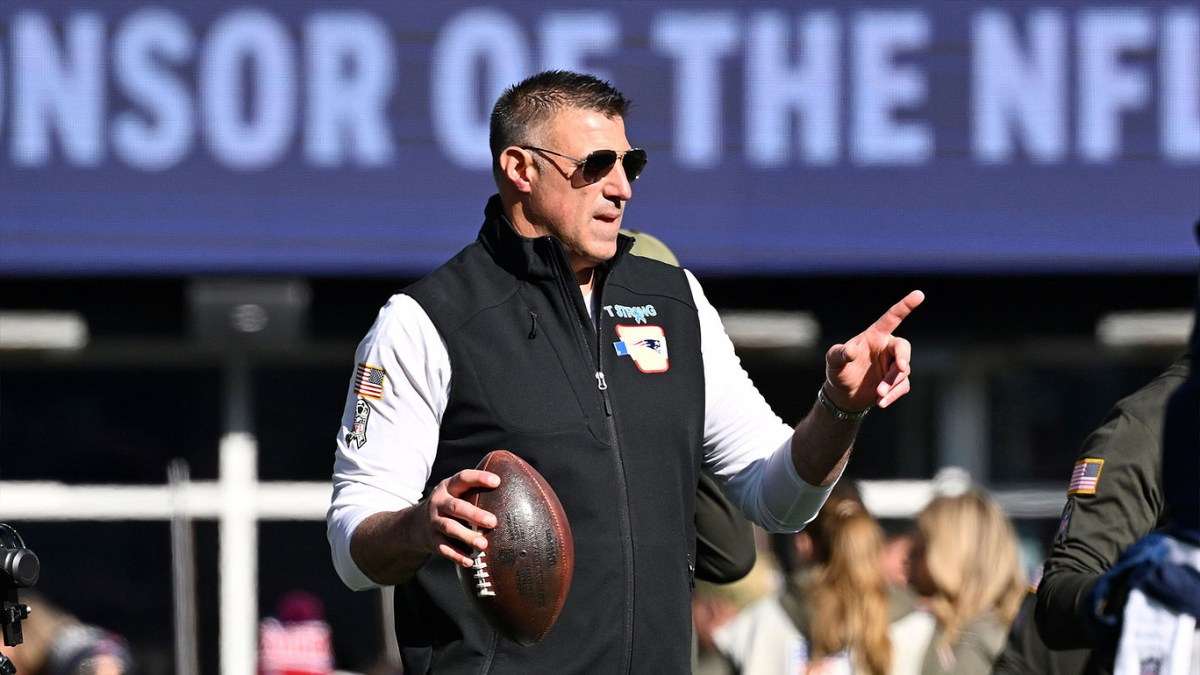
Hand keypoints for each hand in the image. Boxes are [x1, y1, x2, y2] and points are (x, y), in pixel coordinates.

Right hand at [420, 469, 500, 567]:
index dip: (479, 478)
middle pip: (456, 507)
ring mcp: (434, 522)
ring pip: (450, 528)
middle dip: (474, 514)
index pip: (463, 478)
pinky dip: (456, 555)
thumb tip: (512, 488)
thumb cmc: (449, 506)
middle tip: (493, 522)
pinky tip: (469, 561)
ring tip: (483, 544)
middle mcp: (439, 503)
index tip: (497, 481)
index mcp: (448, 487)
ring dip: (467, 536)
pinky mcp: (432, 539)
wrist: (415, 524)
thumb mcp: (456, 493)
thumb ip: (475, 491)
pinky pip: (444, 548)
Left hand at [824, 290, 923, 410]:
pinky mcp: (896, 383)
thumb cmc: (838, 371)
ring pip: (903, 371)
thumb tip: (850, 351)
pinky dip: (893, 395)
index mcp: (875, 336)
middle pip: (903, 348)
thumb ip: (839, 353)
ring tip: (878, 393)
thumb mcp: (833, 361)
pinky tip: (881, 402)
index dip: (905, 306)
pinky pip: (902, 387)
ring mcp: (893, 366)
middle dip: (903, 357)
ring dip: (892, 382)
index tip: (919, 294)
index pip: (892, 318)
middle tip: (900, 367)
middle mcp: (887, 348)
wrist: (843, 395)